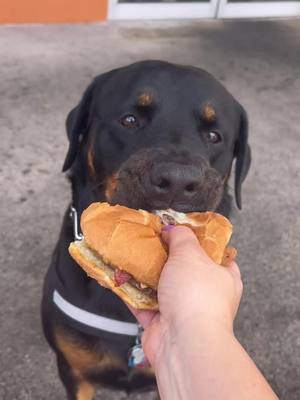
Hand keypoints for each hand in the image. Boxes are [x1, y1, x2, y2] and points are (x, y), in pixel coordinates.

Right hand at [129, 225, 242, 367]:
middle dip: (167, 256)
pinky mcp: (161, 322)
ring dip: (146, 273)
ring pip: (161, 285)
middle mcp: (205, 294)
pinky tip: (121, 277)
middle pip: (184, 268)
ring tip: (134, 255)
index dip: (199, 240)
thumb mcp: (190, 253)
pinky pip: (143, 303)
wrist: (183, 341)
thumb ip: (181, 236)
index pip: (215, 254)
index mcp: (224, 277)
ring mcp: (183, 309)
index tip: (182, 230)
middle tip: (153, 241)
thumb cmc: (197, 296)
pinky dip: (131, 291)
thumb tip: (172, 228)